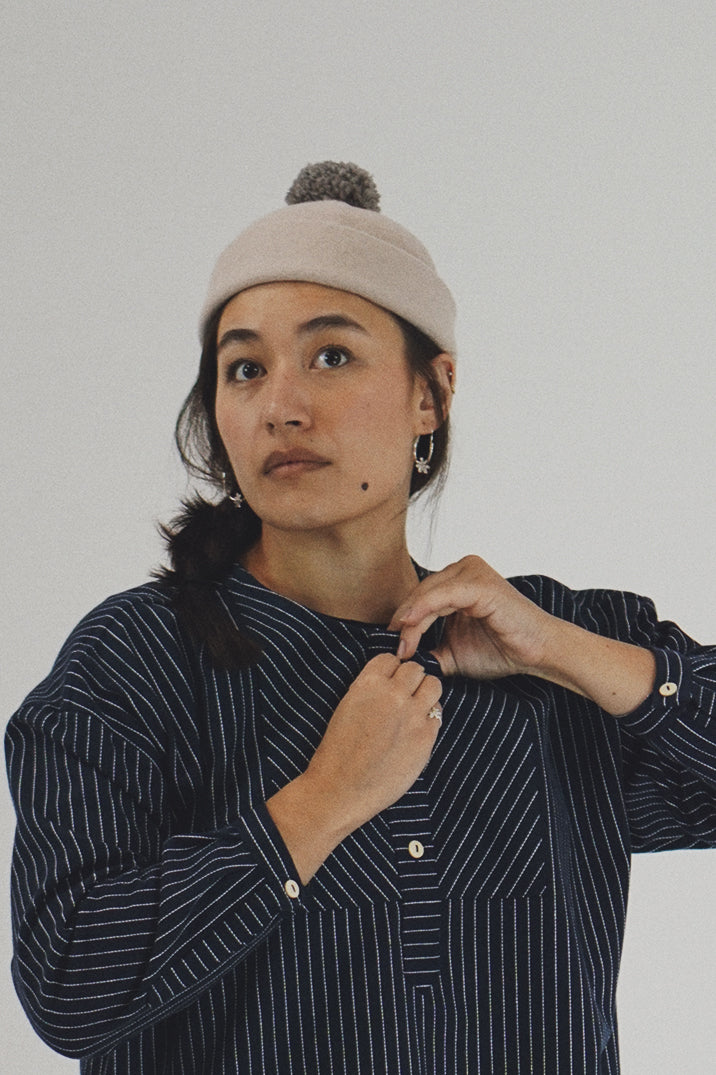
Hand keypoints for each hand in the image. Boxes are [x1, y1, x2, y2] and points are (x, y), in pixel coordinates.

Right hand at [303, 653, 442, 831]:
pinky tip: (416, 730)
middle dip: (409, 680)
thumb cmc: (337, 752)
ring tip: (415, 708)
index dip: (390, 670)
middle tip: (402, 696)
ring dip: (425, 693)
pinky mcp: (426, 738)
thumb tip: (391, 681)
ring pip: (433, 685)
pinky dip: (429, 718)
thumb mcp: (347, 707)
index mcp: (368, 684)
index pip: (390, 658)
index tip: (388, 682)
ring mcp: (413, 716)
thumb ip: (371, 690)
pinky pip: (438, 715)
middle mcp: (393, 695)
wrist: (340, 790)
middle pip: (415, 668)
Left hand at [388, 555, 557, 679]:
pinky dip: (424, 610)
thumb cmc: (501, 650)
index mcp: (458, 580)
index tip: (394, 647)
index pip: (420, 596)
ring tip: (403, 645)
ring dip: (411, 620)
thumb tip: (399, 661)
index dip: (403, 620)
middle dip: (404, 622)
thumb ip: (429, 650)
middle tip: (397, 650)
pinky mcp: (480, 583)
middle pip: (421, 592)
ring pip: (428, 594)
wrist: (537, 653)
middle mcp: (464, 568)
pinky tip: (409, 625)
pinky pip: (443, 595)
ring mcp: (473, 571)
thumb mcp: (453, 652)